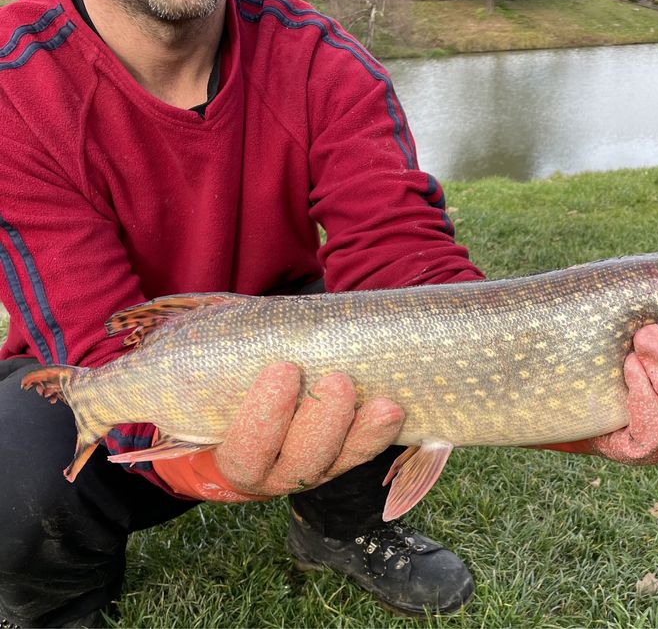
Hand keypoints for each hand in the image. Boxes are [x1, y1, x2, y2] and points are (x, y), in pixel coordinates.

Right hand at [154, 363, 403, 500]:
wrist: (239, 398)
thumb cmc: (201, 386)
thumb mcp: (168, 383)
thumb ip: (136, 385)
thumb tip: (82, 389)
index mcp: (227, 457)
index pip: (244, 452)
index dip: (265, 418)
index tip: (282, 368)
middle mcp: (272, 471)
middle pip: (299, 464)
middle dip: (320, 423)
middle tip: (336, 379)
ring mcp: (310, 464)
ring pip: (337, 464)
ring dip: (360, 433)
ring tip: (378, 399)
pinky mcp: (342, 454)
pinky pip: (364, 455)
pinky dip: (381, 435)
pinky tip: (394, 410)